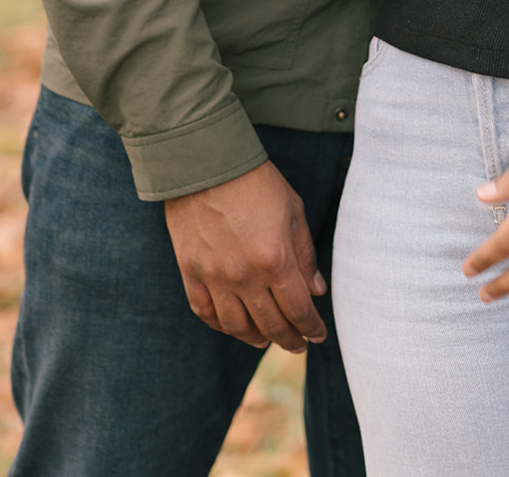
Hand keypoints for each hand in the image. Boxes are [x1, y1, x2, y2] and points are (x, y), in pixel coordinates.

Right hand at [164, 160, 326, 351]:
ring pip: (237, 327)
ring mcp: (214, 277)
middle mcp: (244, 276)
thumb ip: (305, 255)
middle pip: (270, 325)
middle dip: (288, 339)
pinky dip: (221, 326)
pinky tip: (233, 325)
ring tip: (266, 339)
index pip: (298, 310)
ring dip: (255, 338)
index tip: (318, 335)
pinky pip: (205, 313)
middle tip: (297, 344)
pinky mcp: (190, 272)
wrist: (207, 163)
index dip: (311, 328)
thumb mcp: (293, 212)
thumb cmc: (257, 182)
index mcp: (275, 260)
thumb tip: (316, 291)